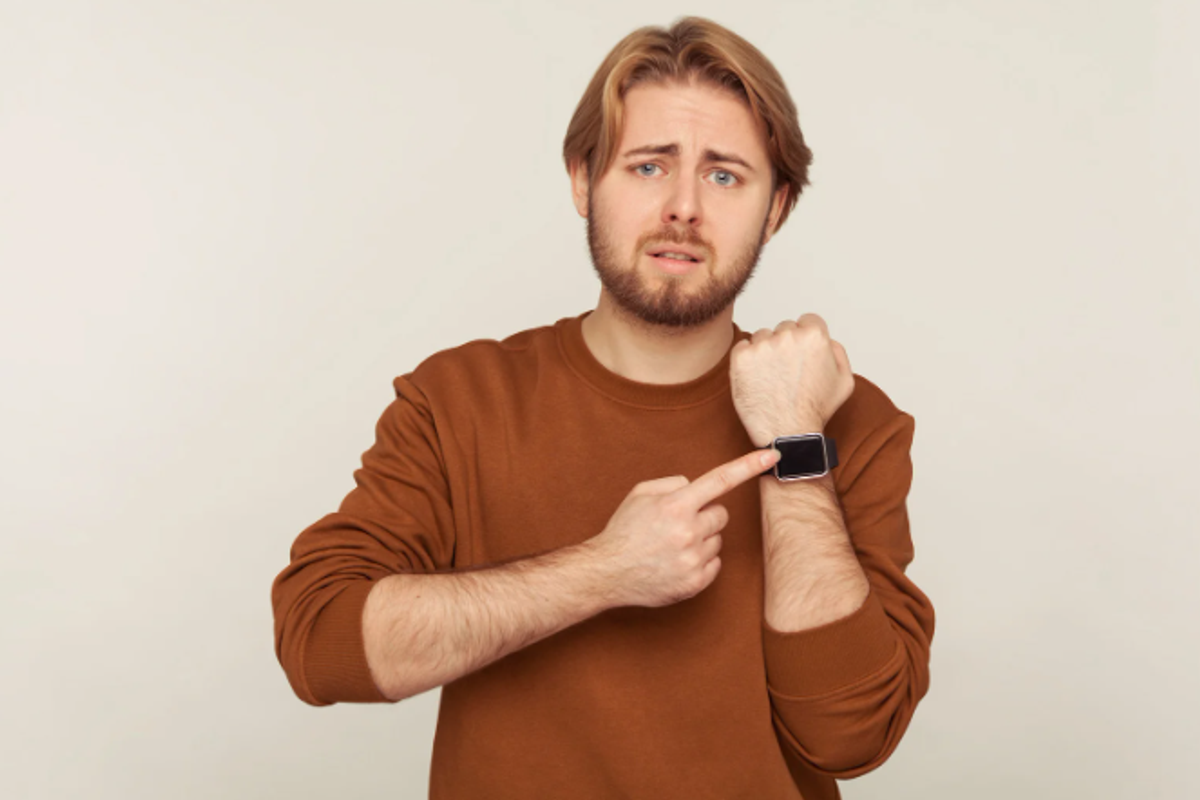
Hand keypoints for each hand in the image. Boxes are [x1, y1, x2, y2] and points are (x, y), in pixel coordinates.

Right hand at [586, 448, 780, 608]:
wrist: (607, 572)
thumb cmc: (624, 531)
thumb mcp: (640, 494)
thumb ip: (672, 484)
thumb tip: (695, 486)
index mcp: (676, 505)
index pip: (720, 480)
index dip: (749, 465)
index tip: (772, 456)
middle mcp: (688, 532)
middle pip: (722, 515)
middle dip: (706, 516)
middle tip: (679, 524)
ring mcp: (693, 559)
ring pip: (718, 540)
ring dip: (701, 540)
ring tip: (671, 546)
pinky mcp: (695, 582)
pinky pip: (715, 564)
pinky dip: (700, 562)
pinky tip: (676, 562)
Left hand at [729, 313, 854, 446]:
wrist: (788, 433)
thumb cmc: (815, 410)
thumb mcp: (844, 380)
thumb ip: (837, 351)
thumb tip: (825, 339)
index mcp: (814, 336)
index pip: (808, 320)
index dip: (806, 339)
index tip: (802, 354)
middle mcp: (787, 337)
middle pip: (785, 328)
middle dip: (786, 345)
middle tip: (787, 371)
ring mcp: (762, 347)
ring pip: (763, 336)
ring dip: (766, 351)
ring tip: (772, 378)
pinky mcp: (741, 358)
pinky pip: (742, 347)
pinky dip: (747, 359)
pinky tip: (757, 377)